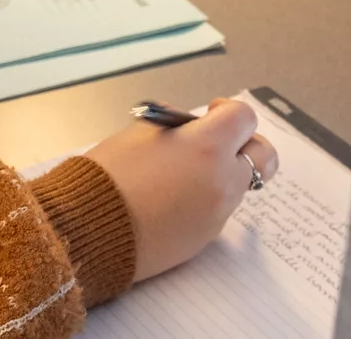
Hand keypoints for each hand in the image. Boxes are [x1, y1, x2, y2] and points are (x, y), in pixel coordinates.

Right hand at [85, 98, 278, 281]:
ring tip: (183, 173)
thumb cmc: (108, 176)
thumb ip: (172, 126)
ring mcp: (217, 213)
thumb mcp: (138, 133)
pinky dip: (204, 199)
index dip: (227, 111)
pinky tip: (171, 199)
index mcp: (206, 146)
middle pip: (262, 155)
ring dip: (222, 173)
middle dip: (245, 145)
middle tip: (218, 144)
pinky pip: (217, 210)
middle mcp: (222, 180)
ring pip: (239, 185)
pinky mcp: (206, 238)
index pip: (244, 118)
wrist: (88, 228)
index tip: (209, 113)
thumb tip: (184, 126)